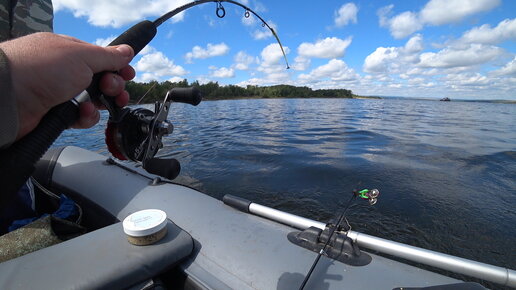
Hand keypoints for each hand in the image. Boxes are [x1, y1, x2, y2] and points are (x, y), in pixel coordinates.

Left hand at [0, 32, 134, 139]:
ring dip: (100, 104)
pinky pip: (81, 117)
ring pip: (94, 101)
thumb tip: (127, 51)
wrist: (9, 97)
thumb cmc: (39, 69)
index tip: (128, 74)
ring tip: (95, 104)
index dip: (117, 67)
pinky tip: (81, 114)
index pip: (102, 59)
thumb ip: (108, 56)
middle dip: (113, 87)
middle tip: (112, 89)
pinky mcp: (57, 113)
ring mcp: (60, 93)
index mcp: (69, 52)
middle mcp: (65, 71)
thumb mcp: (82, 56)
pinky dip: (85, 117)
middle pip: (101, 81)